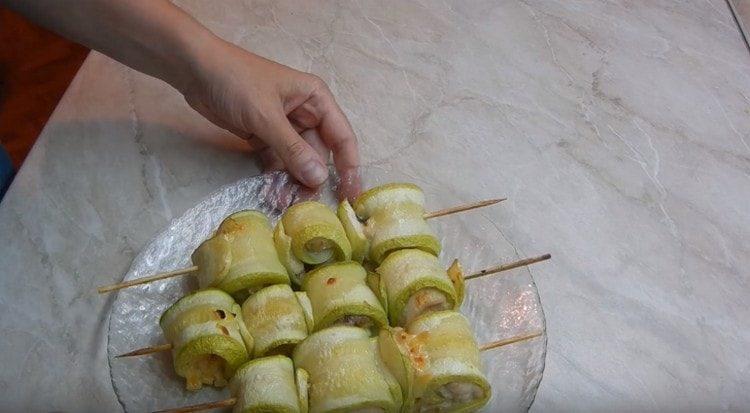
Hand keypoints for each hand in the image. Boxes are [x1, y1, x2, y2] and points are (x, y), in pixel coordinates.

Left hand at [180, 39, 360, 199]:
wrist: (193, 69)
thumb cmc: (235, 81)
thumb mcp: (266, 116)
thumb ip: (293, 149)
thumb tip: (319, 179)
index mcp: (316, 99)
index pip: (342, 138)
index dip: (349, 167)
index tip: (350, 196)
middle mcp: (306, 113)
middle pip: (319, 154)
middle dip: (313, 180)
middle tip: (304, 205)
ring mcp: (284, 126)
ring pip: (298, 162)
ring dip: (293, 182)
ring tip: (282, 203)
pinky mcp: (265, 136)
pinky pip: (278, 162)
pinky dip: (275, 178)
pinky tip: (271, 194)